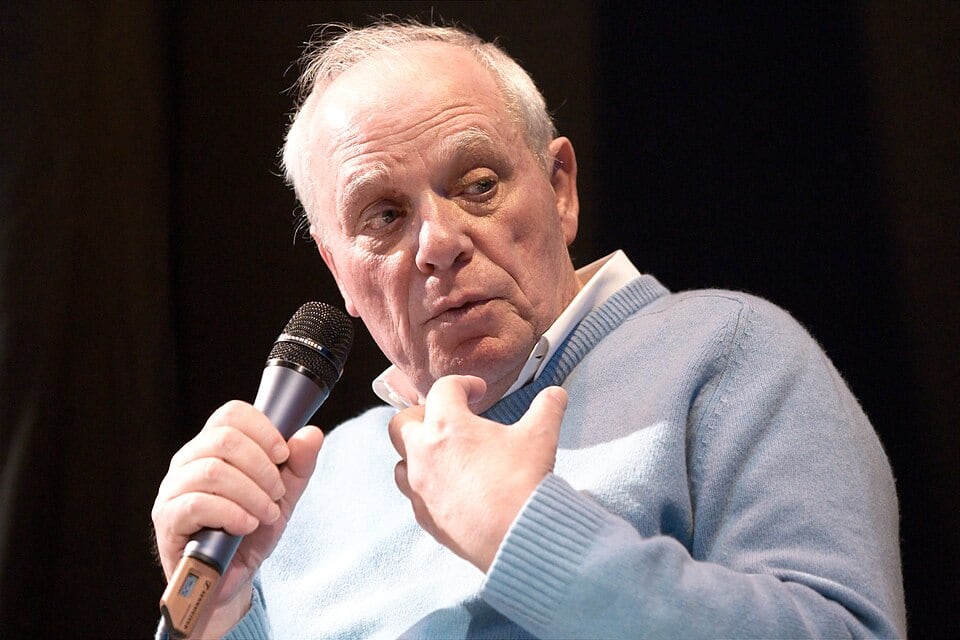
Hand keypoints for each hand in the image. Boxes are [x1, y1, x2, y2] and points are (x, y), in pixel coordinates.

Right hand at [151, 400, 323, 635]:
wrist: (232, 579)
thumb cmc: (252, 531)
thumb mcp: (284, 495)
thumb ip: (298, 465)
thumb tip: (312, 433)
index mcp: (214, 446)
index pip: (231, 414)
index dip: (263, 429)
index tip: (283, 455)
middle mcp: (188, 461)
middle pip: (224, 439)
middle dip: (262, 467)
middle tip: (277, 493)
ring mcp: (173, 489)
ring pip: (213, 471)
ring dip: (251, 493)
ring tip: (266, 514)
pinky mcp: (167, 519)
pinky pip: (197, 504)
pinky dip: (231, 513)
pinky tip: (246, 525)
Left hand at [389, 375, 567, 571]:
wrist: (515, 535)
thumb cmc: (521, 480)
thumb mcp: (540, 436)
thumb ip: (547, 408)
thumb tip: (557, 394)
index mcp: (446, 425)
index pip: (443, 389)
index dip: (463, 384)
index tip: (479, 392)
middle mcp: (423, 453)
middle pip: (401, 423)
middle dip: (421, 415)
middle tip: (447, 419)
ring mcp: (420, 488)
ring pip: (401, 461)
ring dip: (417, 453)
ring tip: (444, 455)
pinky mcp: (425, 517)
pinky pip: (414, 495)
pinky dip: (426, 486)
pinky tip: (450, 488)